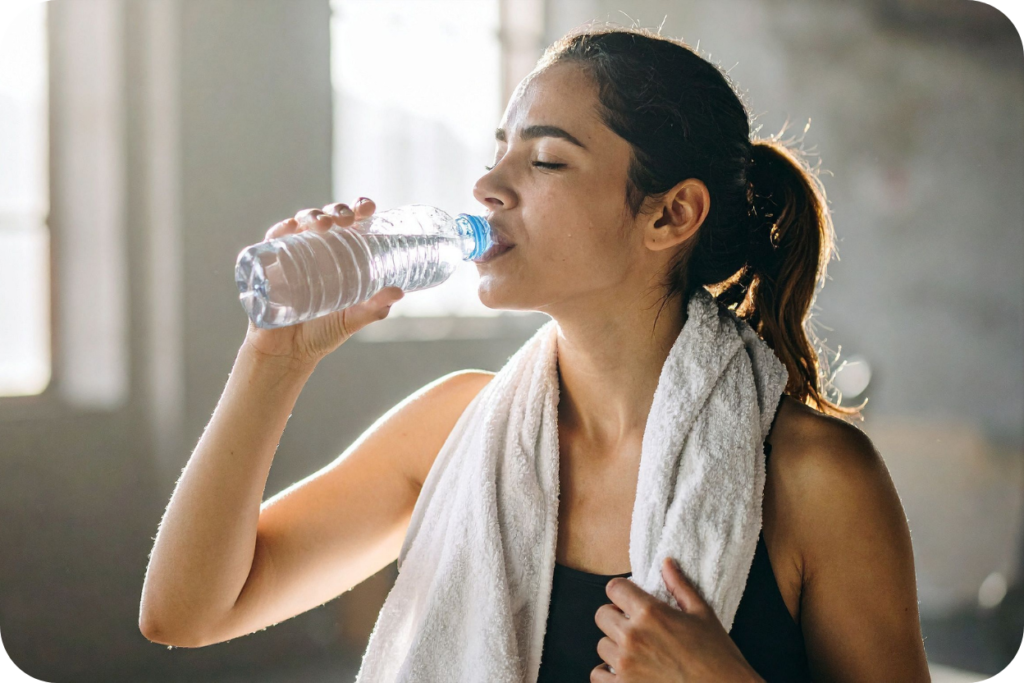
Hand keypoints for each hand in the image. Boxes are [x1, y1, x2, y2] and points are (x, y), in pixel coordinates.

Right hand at [242, 197, 403, 369]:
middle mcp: (313, 251)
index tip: (367, 208)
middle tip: (347, 219)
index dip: (357, 210)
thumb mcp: (352, 320)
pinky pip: (271, 241)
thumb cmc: (321, 333)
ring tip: (324, 224)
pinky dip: (279, 231)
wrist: (288, 355)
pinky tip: (289, 228)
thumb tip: (398, 291)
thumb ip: (374, 308)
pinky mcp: (267, 267)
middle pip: (325, 219)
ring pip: (299, 224)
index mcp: (337, 257)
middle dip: (336, 210)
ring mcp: (290, 256)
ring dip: (311, 216)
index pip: (348, 225)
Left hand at [592, 557, 763, 682]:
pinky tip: (625, 671)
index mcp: (650, 612)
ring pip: (601, 645)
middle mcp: (632, 636)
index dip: (622, 591)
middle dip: (616, 617)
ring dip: (615, 646)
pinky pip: (598, 676)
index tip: (630, 599)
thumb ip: (680, 586)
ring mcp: (625, 664)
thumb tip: (667, 563)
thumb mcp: (702, 614)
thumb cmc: (717, 655)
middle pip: (602, 615)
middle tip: (634, 626)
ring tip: (635, 651)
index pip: (614, 588)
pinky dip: (607, 674)